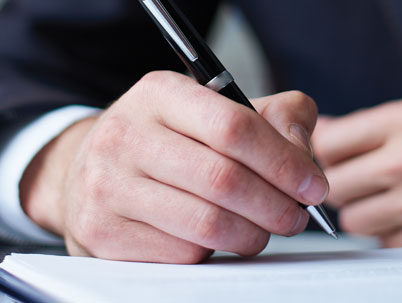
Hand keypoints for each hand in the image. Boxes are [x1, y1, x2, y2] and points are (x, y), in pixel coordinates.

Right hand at [19, 71, 327, 262]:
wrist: (89, 168)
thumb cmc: (168, 140)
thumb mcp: (213, 109)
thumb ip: (273, 117)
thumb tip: (303, 157)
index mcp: (159, 94)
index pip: (234, 127)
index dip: (284, 162)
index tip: (313, 186)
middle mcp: (125, 135)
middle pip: (223, 180)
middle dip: (276, 206)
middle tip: (296, 218)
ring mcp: (106, 186)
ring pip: (206, 224)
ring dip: (251, 235)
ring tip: (262, 231)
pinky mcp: (101, 232)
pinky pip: (181, 253)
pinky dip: (214, 252)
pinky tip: (218, 239)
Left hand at [312, 97, 401, 256]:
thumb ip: (375, 125)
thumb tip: (321, 131)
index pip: (328, 141)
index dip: (325, 152)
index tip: (333, 159)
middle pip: (333, 183)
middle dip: (343, 186)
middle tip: (365, 183)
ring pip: (351, 219)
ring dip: (364, 214)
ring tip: (394, 203)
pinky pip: (381, 243)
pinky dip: (390, 235)